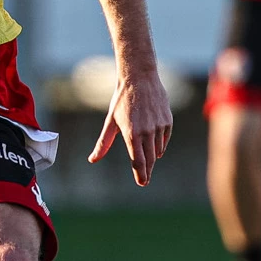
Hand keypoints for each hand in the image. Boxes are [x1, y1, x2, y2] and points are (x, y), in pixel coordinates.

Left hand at [88, 64, 173, 186]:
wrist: (140, 78)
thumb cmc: (122, 99)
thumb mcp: (110, 121)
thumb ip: (103, 143)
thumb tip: (93, 159)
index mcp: (132, 133)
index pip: (138, 161)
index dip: (140, 174)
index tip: (142, 183)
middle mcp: (147, 132)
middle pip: (150, 159)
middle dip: (147, 170)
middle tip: (145, 178)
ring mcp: (159, 126)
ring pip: (158, 150)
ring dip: (153, 156)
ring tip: (148, 159)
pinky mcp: (167, 121)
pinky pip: (164, 139)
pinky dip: (160, 144)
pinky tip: (154, 143)